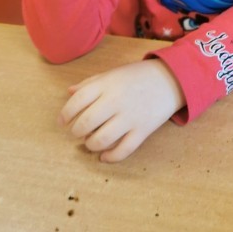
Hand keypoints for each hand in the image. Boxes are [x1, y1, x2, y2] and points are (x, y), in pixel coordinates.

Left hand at [59, 59, 185, 161]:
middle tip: (77, 131)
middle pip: (86, 123)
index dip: (65, 113)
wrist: (170, 79)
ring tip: (89, 142)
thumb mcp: (112, 73)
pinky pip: (123, 150)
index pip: (77, 100)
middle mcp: (116, 100)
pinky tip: (103, 156)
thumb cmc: (136, 76)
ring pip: (101, 139)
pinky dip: (110, 157)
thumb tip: (69, 92)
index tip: (62, 121)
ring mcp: (130, 117)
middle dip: (76, 131)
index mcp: (106, 84)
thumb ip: (90, 83)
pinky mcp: (143, 131)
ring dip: (90, 145)